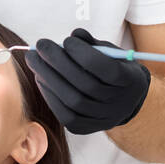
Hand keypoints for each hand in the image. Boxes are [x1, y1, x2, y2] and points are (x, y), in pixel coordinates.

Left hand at [24, 28, 150, 134]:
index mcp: (130, 80)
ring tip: (35, 60)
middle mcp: (119, 103)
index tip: (67, 40)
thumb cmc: (113, 67)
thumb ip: (92, 43)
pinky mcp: (86, 128)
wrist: (122, 100)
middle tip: (40, 46)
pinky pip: (65, 114)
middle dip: (58, 62)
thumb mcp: (110, 52)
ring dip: (49, 78)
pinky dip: (49, 95)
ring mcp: (103, 119)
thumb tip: (75, 35)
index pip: (107, 69)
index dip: (84, 54)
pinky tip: (40, 78)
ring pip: (73, 101)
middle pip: (86, 85)